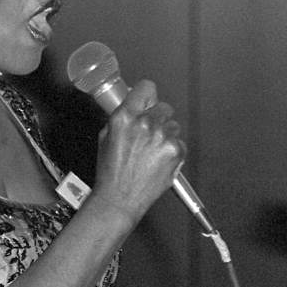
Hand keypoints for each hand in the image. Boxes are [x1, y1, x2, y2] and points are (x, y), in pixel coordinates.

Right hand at [92, 79, 185, 225]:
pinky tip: (158, 161)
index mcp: (125, 117)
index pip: (147, 88)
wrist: (120, 199)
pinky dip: (172, 151)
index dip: (147, 95)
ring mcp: (163, 137)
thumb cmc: (111, 172)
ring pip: (173, 125)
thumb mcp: (106, 137)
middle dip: (157, 117)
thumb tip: (133, 105)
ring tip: (151, 152)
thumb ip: (122, 117)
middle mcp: (146, 123)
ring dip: (165, 135)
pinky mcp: (176, 151)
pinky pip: (179, 142)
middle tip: (148, 133)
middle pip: (164, 106)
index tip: (147, 100)